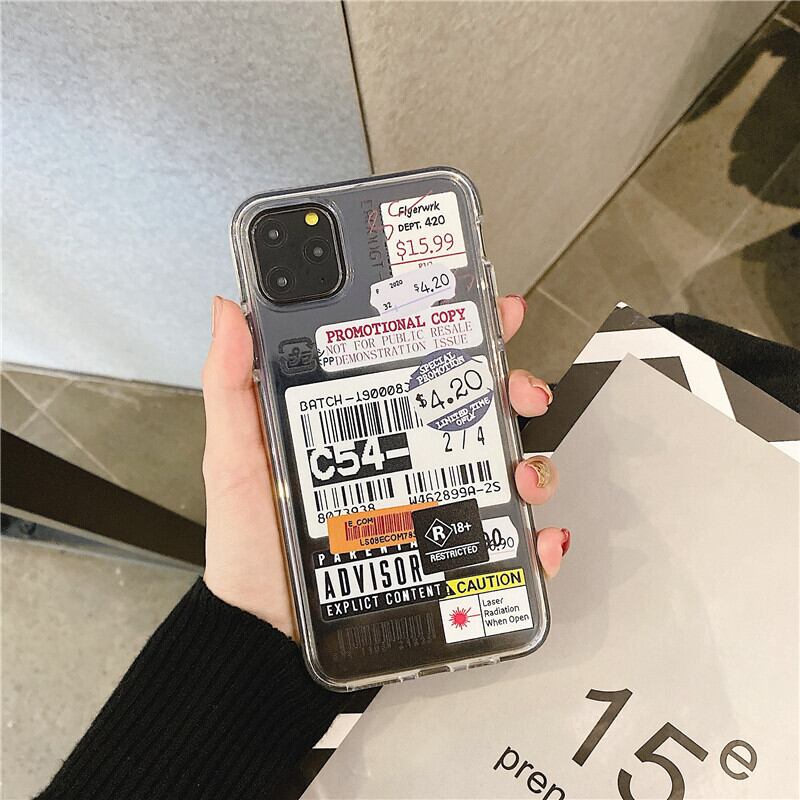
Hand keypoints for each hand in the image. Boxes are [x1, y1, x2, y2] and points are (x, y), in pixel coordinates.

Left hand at [202, 295, 568, 639]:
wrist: (265, 634)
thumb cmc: (251, 547)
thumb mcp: (237, 458)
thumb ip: (232, 386)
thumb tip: (229, 314)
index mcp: (365, 429)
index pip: (418, 367)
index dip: (458, 331)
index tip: (481, 308)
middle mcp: (406, 462)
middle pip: (476, 411)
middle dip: (512, 388)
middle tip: (515, 388)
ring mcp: (433, 510)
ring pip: (504, 470)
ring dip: (532, 464)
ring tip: (521, 474)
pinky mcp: (448, 560)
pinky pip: (506, 547)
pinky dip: (535, 541)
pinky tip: (536, 539)